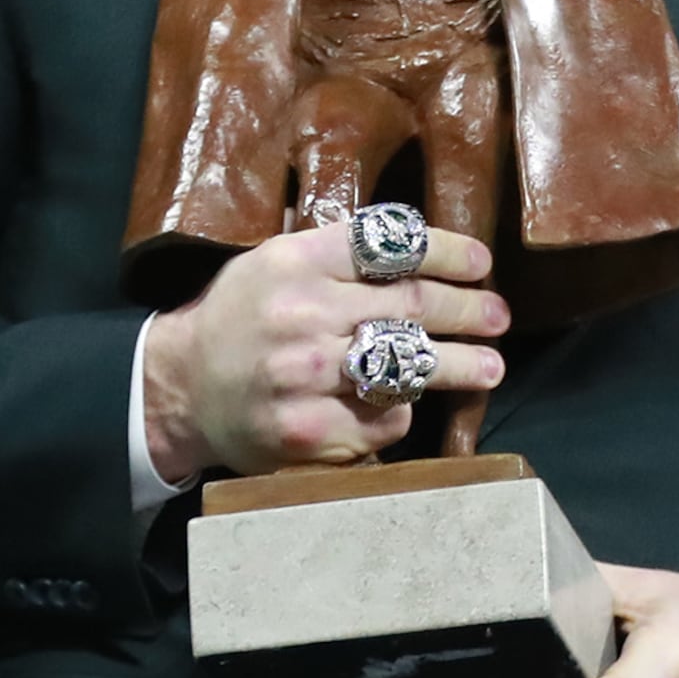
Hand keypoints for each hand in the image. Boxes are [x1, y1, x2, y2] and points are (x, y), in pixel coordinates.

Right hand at [139, 218, 506, 485]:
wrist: (179, 387)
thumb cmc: (241, 317)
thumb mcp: (277, 262)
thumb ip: (341, 254)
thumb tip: (427, 251)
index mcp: (298, 261)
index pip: (394, 247)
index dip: (451, 254)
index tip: (482, 265)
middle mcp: (304, 314)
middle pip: (413, 306)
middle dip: (469, 312)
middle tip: (499, 317)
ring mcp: (306, 376)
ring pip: (408, 368)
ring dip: (461, 367)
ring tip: (491, 367)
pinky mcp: (309, 431)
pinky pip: (384, 420)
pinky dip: (403, 412)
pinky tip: (407, 406)